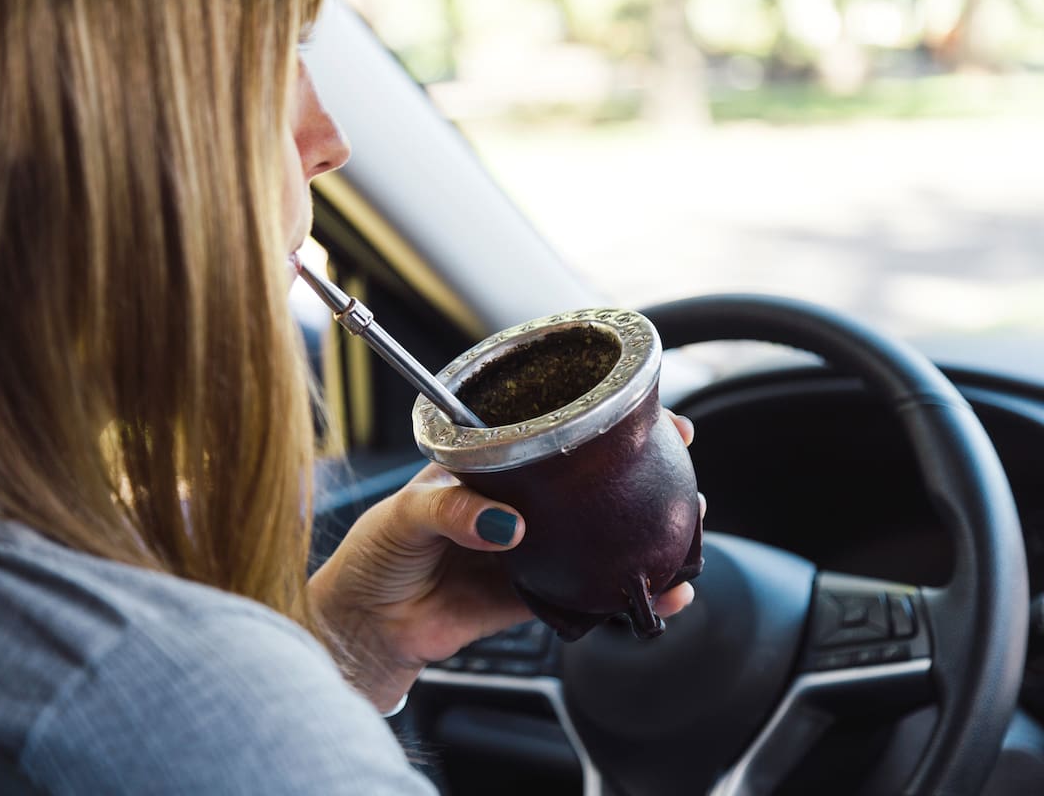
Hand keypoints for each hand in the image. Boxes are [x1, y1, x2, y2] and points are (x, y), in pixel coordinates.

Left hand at [308, 410, 702, 712]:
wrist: (365, 626)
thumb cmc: (374, 554)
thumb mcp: (404, 514)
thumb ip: (451, 510)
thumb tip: (506, 524)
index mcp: (490, 467)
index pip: (553, 435)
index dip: (599, 426)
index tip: (650, 421)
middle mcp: (517, 504)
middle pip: (589, 486)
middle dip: (641, 478)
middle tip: (681, 476)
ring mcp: (529, 551)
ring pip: (597, 538)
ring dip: (640, 537)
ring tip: (679, 534)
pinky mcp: (532, 597)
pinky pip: (584, 593)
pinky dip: (619, 594)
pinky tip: (652, 592)